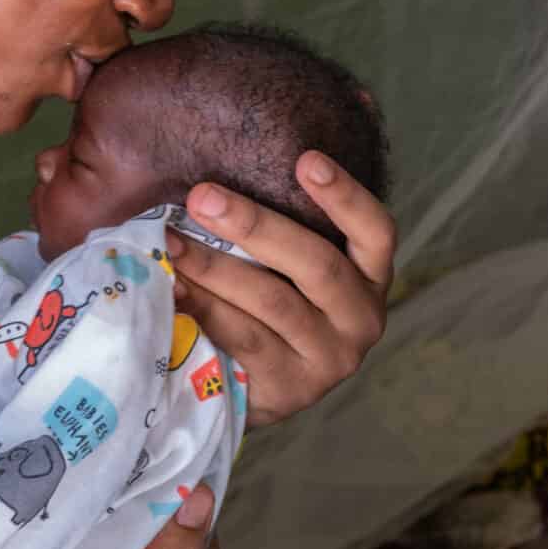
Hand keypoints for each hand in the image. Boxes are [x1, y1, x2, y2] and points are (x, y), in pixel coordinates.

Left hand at [165, 151, 393, 426]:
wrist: (251, 387)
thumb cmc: (265, 305)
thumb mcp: (283, 264)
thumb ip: (270, 229)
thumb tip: (212, 181)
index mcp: (368, 276)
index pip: (375, 231)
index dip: (346, 195)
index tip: (306, 160)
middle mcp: (361, 317)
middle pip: (317, 263)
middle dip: (254, 225)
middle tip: (201, 198)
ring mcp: (330, 358)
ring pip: (273, 301)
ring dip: (216, 267)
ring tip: (172, 244)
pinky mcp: (292, 388)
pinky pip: (245, 338)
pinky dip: (205, 309)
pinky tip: (173, 289)